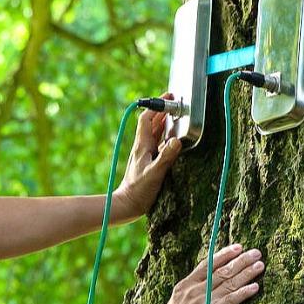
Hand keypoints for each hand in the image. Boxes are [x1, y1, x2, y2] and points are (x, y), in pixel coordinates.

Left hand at [113, 92, 181, 221]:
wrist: (127, 205)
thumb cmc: (138, 191)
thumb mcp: (155, 173)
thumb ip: (166, 157)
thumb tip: (176, 140)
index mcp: (142, 145)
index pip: (147, 118)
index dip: (156, 106)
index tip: (169, 98)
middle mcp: (143, 147)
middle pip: (152, 123)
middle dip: (162, 111)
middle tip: (175, 104)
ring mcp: (145, 154)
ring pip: (155, 132)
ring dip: (164, 123)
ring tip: (176, 116)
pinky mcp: (148, 162)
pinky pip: (158, 144)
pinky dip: (166, 137)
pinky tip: (173, 140)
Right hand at [151, 244, 264, 303]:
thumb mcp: (176, 302)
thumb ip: (189, 292)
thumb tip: (201, 285)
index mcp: (186, 284)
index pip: (208, 264)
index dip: (224, 254)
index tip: (238, 247)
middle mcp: (195, 289)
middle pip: (222, 270)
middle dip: (241, 260)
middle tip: (256, 252)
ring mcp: (203, 300)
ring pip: (229, 282)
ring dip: (247, 273)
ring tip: (260, 265)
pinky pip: (231, 300)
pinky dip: (244, 293)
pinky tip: (255, 287)